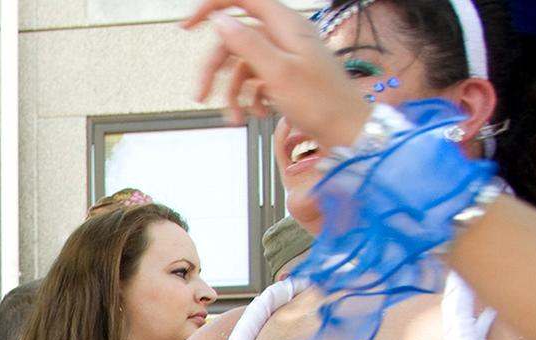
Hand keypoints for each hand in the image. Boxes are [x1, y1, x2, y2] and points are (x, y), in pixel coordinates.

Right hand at [183, 0, 369, 143]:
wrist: (347, 131)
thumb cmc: (322, 103)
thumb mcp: (278, 72)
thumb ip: (247, 43)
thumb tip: (220, 21)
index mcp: (285, 25)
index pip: (242, 0)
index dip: (212, 7)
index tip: (188, 26)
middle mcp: (285, 36)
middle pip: (236, 40)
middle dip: (215, 69)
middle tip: (200, 95)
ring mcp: (286, 56)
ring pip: (243, 65)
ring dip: (232, 92)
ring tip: (234, 117)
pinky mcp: (287, 76)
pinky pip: (256, 81)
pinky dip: (249, 99)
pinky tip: (256, 114)